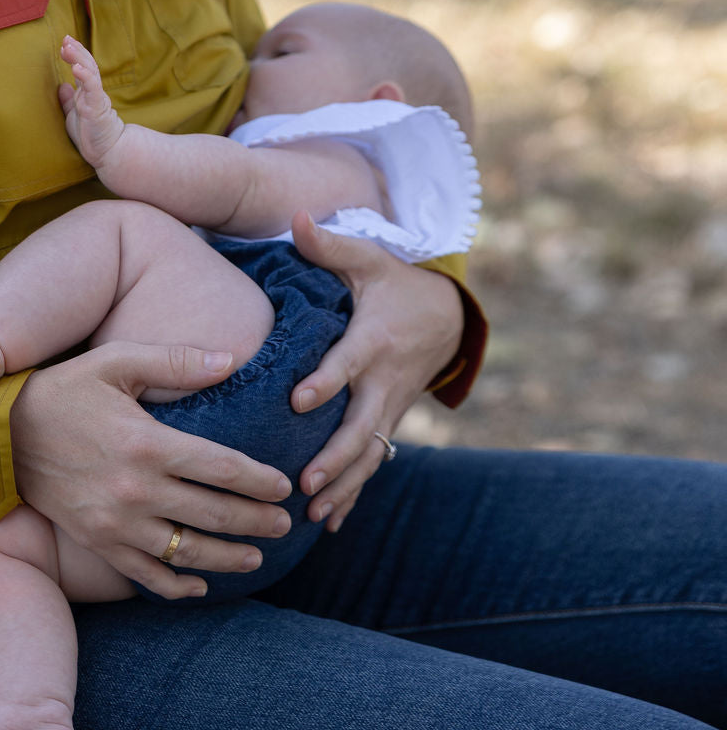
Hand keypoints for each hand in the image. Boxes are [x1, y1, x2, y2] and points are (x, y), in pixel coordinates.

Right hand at [10, 339, 292, 600]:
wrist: (1, 435)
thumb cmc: (65, 389)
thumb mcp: (117, 361)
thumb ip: (175, 360)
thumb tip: (230, 360)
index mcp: (147, 443)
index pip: (220, 468)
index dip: (258, 481)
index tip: (284, 487)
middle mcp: (135, 489)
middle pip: (212, 514)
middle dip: (256, 523)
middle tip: (286, 525)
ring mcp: (115, 523)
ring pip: (185, 552)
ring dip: (226, 559)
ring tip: (256, 558)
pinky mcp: (97, 542)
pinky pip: (144, 574)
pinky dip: (176, 585)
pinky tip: (199, 586)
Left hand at [57, 36, 124, 167]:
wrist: (108, 152)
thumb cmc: (91, 135)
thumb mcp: (74, 114)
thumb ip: (68, 99)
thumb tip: (61, 85)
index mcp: (87, 92)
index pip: (83, 67)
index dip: (75, 54)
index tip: (65, 43)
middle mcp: (93, 92)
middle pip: (87, 65)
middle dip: (77, 50)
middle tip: (66, 38)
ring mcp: (96, 98)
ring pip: (90, 73)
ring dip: (79, 58)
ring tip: (68, 46)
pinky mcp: (98, 108)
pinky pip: (92, 89)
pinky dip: (85, 77)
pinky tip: (77, 68)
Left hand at [288, 211, 462, 531]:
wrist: (446, 314)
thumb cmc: (393, 281)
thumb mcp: (367, 257)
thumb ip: (328, 244)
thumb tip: (295, 217)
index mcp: (373, 339)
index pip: (347, 364)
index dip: (325, 382)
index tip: (298, 402)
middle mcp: (384, 380)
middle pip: (361, 425)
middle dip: (335, 456)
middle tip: (306, 482)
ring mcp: (390, 406)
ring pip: (368, 454)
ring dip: (343, 486)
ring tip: (313, 516)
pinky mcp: (390, 421)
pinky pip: (373, 462)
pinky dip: (354, 492)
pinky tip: (330, 525)